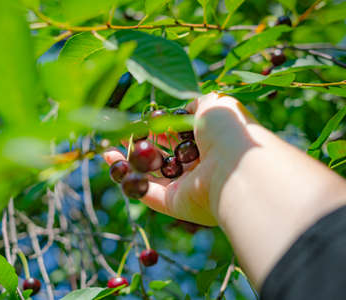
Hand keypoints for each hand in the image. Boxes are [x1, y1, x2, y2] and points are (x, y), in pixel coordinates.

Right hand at [103, 92, 255, 225]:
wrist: (237, 166)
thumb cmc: (229, 131)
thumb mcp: (215, 104)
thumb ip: (197, 103)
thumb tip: (186, 106)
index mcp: (211, 143)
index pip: (180, 135)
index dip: (158, 128)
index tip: (140, 121)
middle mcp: (200, 167)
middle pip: (164, 157)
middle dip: (141, 146)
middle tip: (119, 135)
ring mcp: (187, 187)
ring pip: (152, 176)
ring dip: (129, 162)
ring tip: (108, 148)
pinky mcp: (176, 204)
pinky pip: (147, 192)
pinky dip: (128, 179)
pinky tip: (111, 161)